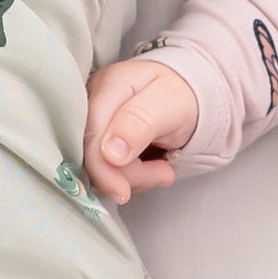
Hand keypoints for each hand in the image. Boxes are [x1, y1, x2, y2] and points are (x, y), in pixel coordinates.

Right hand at [85, 58, 200, 200]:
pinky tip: (152, 168)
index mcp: (108, 87)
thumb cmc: (180, 97)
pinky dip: (130, 177)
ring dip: (133, 178)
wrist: (187, 98)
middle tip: (165, 173)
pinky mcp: (99, 141)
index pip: (90, 135)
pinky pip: (105, 168)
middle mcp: (92, 103)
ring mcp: (93, 123)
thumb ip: (139, 123)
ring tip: (164, 170)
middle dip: (127, 175)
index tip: (124, 192)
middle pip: (91, 154)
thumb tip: (108, 153)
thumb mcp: (169, 105)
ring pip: (98, 166)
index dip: (102, 169)